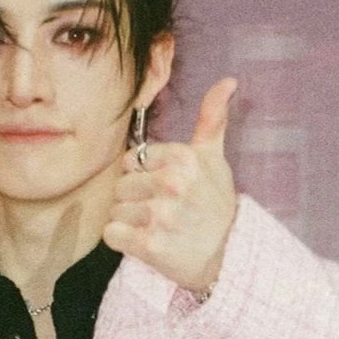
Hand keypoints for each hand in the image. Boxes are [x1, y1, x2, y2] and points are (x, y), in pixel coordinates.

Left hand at [102, 78, 239, 293]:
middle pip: (121, 185)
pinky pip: (111, 234)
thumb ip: (212, 119)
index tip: (164, 189)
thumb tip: (228, 81)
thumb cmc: (216, 205)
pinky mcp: (148, 245)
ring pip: (114, 210)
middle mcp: (171, 183)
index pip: (131, 160)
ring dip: (129, 221)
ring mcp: (159, 215)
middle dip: (135, 199)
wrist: (228, 257)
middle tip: (161, 212)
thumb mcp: (216, 159)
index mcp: (183, 158)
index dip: (143, 175)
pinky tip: (145, 242)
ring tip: (156, 227)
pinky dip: (122, 241)